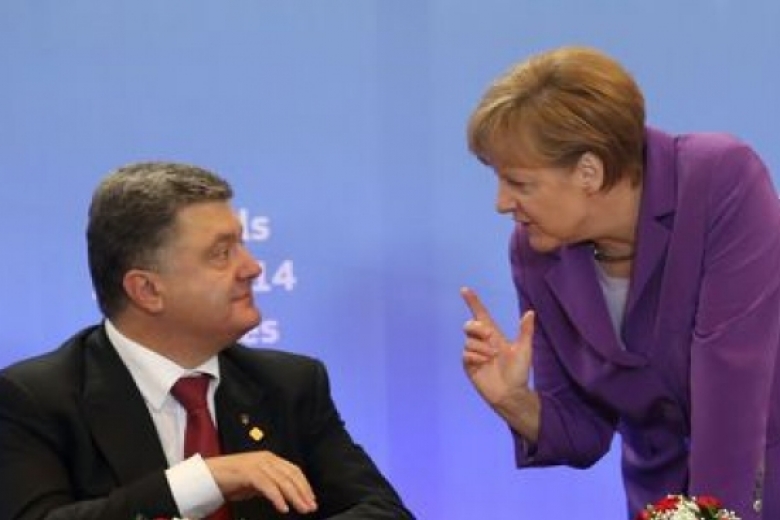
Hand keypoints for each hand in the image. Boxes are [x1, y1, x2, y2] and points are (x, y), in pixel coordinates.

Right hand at [205, 451, 316, 513]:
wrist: (208, 475)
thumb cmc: (231, 480)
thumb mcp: (255, 482)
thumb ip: (270, 485)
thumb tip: (285, 496)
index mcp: (270, 459)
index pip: (293, 470)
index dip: (304, 484)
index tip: (311, 498)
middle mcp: (266, 459)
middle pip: (291, 476)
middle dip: (303, 492)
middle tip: (311, 506)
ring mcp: (258, 464)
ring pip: (282, 481)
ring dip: (295, 497)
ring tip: (302, 509)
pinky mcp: (249, 472)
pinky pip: (268, 486)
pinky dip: (277, 498)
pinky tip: (283, 508)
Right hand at [461, 287, 534, 408]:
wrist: (511, 393)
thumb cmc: (519, 372)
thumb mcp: (524, 349)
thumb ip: (525, 331)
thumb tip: (530, 312)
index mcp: (494, 336)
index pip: (480, 315)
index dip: (473, 302)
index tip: (465, 290)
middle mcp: (482, 342)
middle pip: (469, 325)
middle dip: (477, 328)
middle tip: (490, 337)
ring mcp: (474, 354)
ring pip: (469, 341)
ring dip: (482, 348)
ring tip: (492, 358)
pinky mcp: (469, 365)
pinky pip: (466, 354)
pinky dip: (476, 357)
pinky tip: (485, 364)